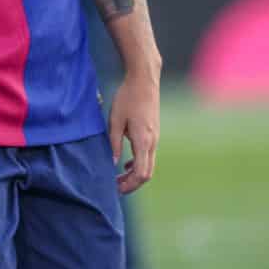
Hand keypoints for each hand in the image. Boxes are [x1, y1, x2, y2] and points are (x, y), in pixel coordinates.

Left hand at [109, 67, 160, 194]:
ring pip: (149, 165)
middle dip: (132, 184)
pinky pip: (148, 155)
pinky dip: (138, 164)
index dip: (129, 185)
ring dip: (134, 174)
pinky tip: (126, 164)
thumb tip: (114, 163)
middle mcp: (152, 142)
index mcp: (143, 141)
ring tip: (118, 178)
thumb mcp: (114, 120)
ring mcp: (155, 138)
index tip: (115, 188)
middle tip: (115, 187)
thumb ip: (114, 143)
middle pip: (147, 173)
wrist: (144, 80)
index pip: (141, 173)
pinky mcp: (153, 133)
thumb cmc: (127, 98)